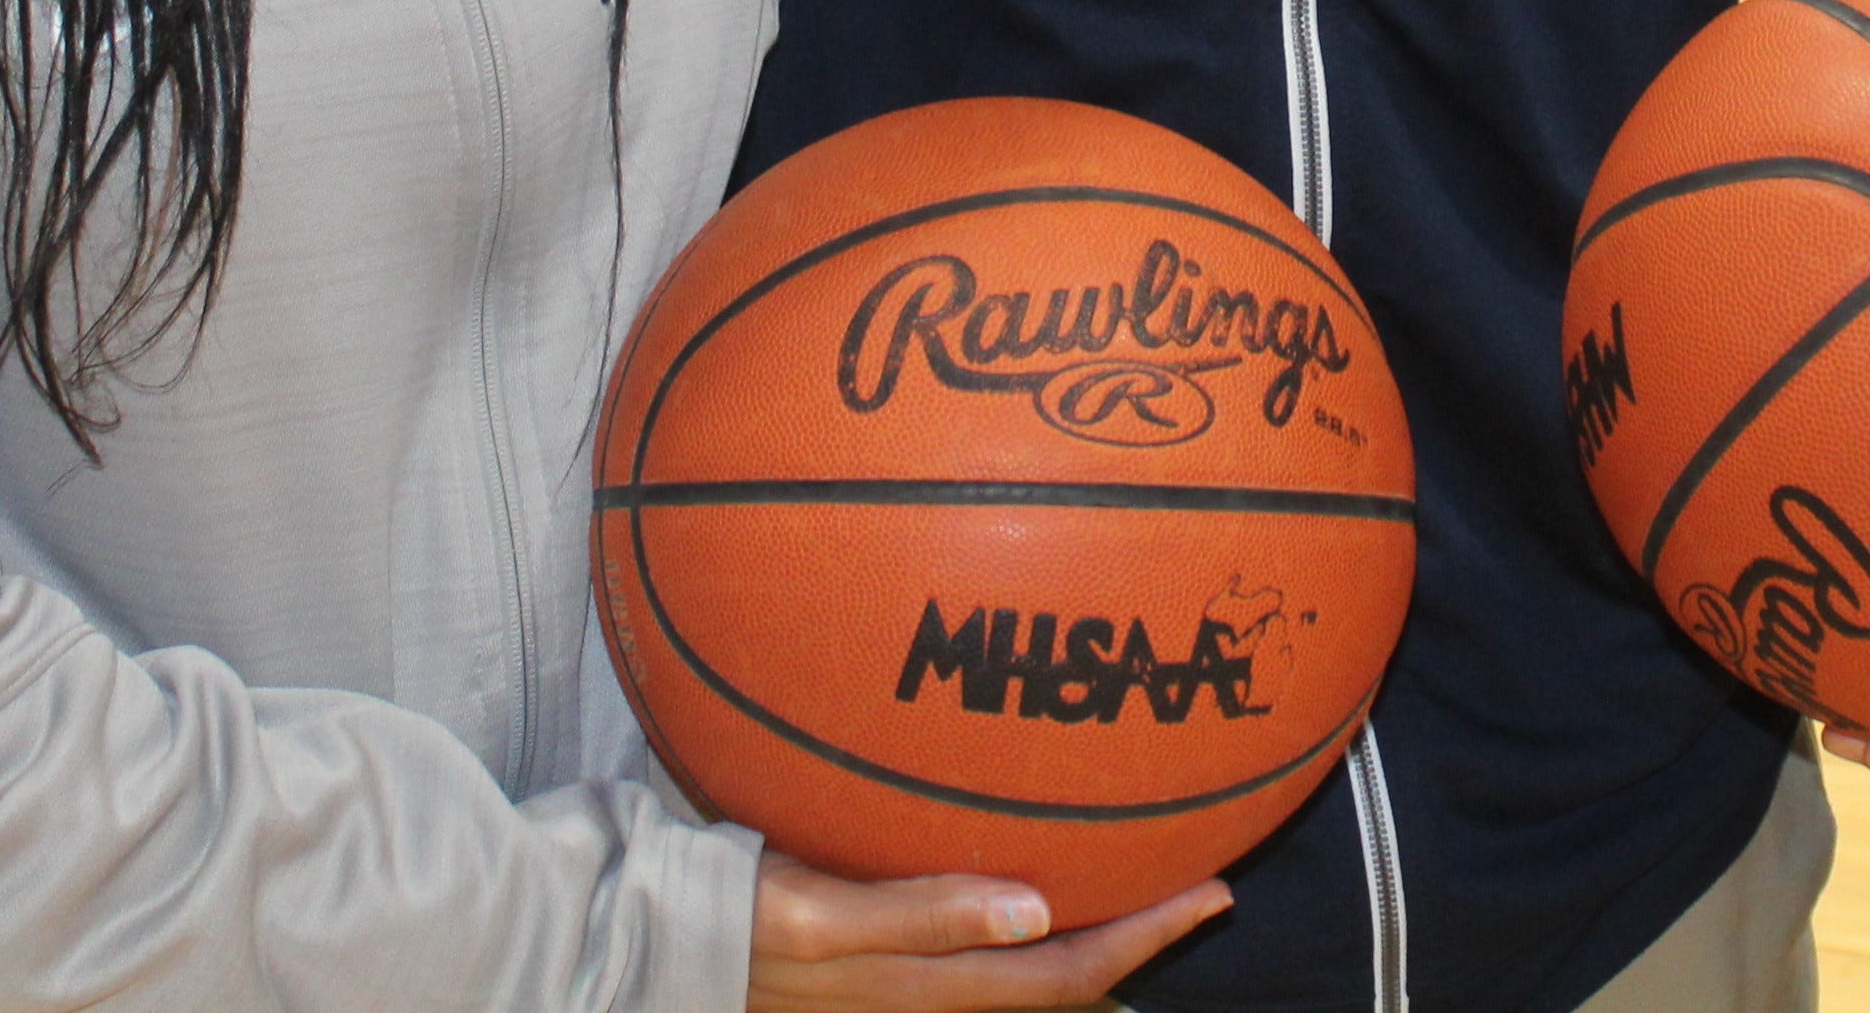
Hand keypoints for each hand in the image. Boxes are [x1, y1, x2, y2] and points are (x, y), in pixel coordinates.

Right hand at [744, 853, 1230, 1010]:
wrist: (656, 939)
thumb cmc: (735, 919)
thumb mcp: (818, 913)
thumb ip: (922, 914)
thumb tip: (1034, 912)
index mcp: (928, 989)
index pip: (1062, 976)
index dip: (1142, 941)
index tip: (1214, 892)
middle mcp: (931, 994)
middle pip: (1059, 977)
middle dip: (1138, 936)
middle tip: (1207, 882)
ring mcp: (910, 982)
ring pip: (1027, 969)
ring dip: (1091, 931)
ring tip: (1145, 876)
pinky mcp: (885, 959)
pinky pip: (984, 947)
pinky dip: (1031, 919)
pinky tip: (1041, 875)